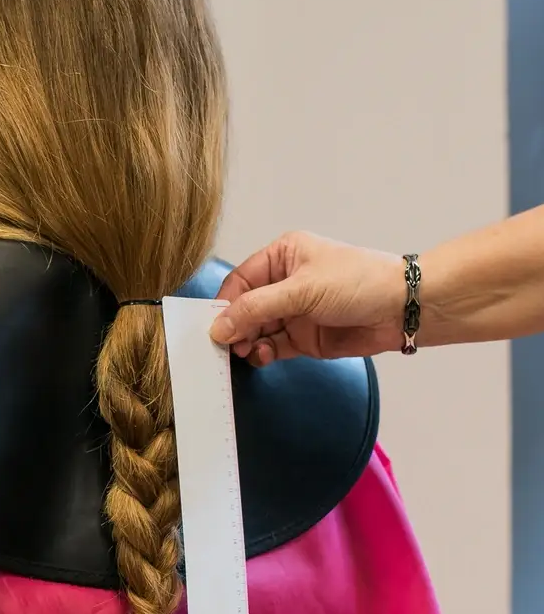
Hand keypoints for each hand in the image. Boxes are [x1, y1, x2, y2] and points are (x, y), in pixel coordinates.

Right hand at [210, 232, 407, 362]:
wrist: (403, 309)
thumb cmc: (358, 282)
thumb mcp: (302, 290)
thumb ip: (256, 309)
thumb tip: (218, 327)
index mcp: (282, 256)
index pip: (240, 281)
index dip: (224, 304)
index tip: (212, 326)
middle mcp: (285, 283)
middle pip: (244, 308)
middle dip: (234, 327)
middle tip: (224, 346)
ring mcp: (295, 312)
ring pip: (256, 330)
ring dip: (248, 343)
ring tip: (245, 352)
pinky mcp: (304, 338)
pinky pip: (273, 347)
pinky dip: (263, 354)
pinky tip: (262, 357)